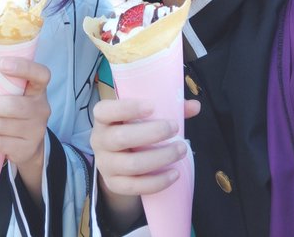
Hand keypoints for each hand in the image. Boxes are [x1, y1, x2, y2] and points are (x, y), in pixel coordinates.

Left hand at [0, 57, 50, 200]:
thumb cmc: (14, 110)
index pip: (41, 74)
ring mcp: (36, 130)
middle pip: (13, 105)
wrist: (30, 145)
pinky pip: (0, 144)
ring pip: (2, 126)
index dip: (23, 67)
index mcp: (37, 89)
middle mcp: (41, 108)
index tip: (1, 64)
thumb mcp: (8, 94)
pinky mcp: (27, 148)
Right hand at [90, 98, 199, 228]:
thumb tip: (195, 106)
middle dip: (152, 133)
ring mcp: (105, 164)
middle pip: (121, 137)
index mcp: (103, 118)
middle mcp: (99, 140)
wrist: (117, 159)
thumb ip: (167, 107)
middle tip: (174, 128)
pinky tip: (175, 173)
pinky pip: (135, 186)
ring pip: (131, 164)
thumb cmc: (133, 129)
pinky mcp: (114, 184)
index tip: (152, 107)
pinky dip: (157, 182)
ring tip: (181, 150)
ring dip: (160, 157)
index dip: (127, 108)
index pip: (105, 110)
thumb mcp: (142, 116)